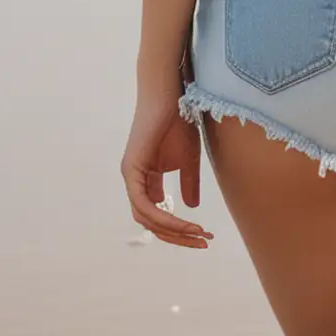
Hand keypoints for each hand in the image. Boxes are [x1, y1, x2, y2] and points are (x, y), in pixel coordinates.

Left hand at [120, 86, 213, 248]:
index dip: (179, 229)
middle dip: (179, 236)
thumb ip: (188, 183)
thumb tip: (190, 208)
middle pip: (152, 222)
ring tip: (199, 234)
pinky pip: (144, 205)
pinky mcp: (132, 170)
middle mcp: (135, 181)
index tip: (204, 236)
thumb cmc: (179, 120)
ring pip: (147, 219)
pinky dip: (165, 217)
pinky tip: (185, 222)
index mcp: (146, 179)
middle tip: (204, 241)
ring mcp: (131, 176)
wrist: (171, 94)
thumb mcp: (188, 159)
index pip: (158, 215)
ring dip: (174, 230)